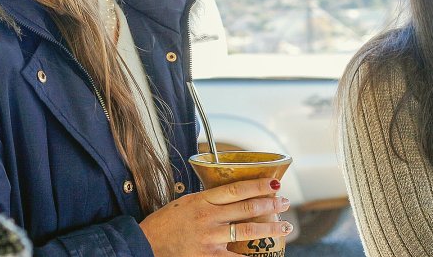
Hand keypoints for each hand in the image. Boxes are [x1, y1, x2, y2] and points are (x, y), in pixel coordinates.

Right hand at [139, 178, 291, 256]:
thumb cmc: (165, 223)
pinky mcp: (208, 255)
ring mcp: (209, 237)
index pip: (235, 189)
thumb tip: (229, 196)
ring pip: (246, 230)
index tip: (273, 183)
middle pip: (246, 208)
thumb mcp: (185, 202)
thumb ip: (207, 200)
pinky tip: (265, 256)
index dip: (257, 185)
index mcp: (202, 199)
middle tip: (284, 202)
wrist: (148, 242)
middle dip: (269, 204)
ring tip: (285, 227)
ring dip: (269, 228)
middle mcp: (207, 216)